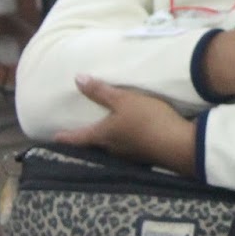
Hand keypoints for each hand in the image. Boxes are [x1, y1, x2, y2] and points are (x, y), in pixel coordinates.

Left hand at [56, 75, 194, 174]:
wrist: (179, 144)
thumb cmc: (147, 120)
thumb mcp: (124, 100)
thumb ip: (101, 92)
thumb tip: (77, 79)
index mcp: (103, 135)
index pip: (78, 137)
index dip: (65, 136)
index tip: (55, 137)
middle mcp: (112, 149)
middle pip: (95, 145)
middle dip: (90, 139)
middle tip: (84, 133)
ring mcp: (131, 155)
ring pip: (114, 148)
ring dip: (111, 140)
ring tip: (111, 132)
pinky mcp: (148, 156)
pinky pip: (132, 148)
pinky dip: (130, 142)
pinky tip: (136, 136)